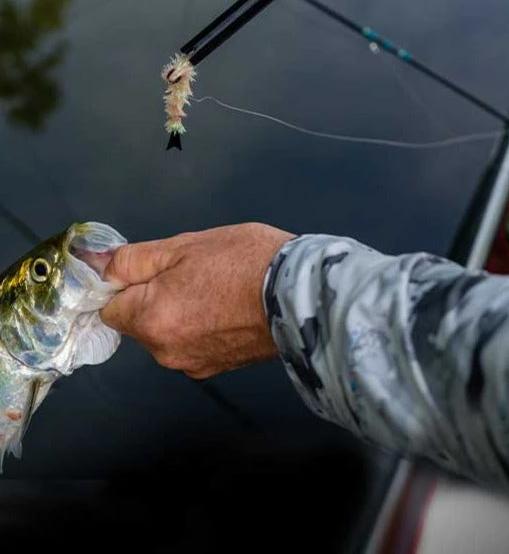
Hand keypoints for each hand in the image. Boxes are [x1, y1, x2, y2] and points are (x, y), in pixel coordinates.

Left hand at [100, 223, 294, 378]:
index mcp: (150, 319)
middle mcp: (166, 351)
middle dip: (157, 298)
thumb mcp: (186, 245)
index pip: (110, 308)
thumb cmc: (245, 261)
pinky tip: (233, 307)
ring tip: (220, 288)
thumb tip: (103, 269)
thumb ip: (135, 259)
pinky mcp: (221, 367)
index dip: (126, 285)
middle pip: (142, 322)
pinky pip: (197, 344)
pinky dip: (206, 328)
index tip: (153, 269)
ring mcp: (195, 363)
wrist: (302, 293)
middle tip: (195, 271)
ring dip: (183, 314)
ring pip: (171, 334)